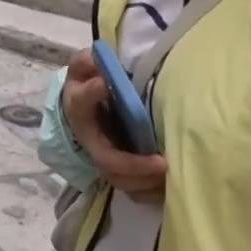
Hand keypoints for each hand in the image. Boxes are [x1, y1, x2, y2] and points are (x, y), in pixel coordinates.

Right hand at [62, 48, 167, 201]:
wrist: (83, 112)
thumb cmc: (88, 86)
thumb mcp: (83, 70)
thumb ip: (87, 62)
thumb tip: (96, 58)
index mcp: (81, 111)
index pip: (81, 104)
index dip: (91, 95)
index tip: (104, 85)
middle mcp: (90, 141)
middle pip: (107, 160)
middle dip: (133, 166)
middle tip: (162, 162)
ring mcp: (104, 160)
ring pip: (121, 181)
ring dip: (145, 182)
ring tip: (170, 174)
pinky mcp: (119, 172)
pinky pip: (133, 191)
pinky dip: (150, 192)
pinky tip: (169, 187)